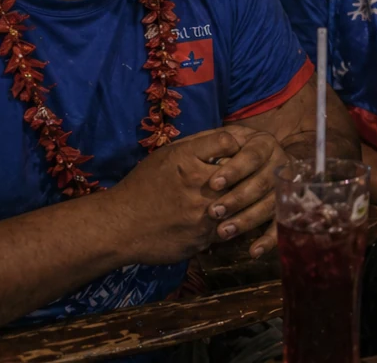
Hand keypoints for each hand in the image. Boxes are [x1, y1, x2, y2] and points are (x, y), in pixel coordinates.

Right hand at [103, 126, 284, 264]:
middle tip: (257, 172)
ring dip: (246, 201)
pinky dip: (234, 223)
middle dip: (250, 174)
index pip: (231, 144)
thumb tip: (233, 137)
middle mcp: (200, 190)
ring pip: (241, 205)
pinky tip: (232, 217)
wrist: (119, 227)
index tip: (243, 149)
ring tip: (248, 196)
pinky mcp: (204, 240)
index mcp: (190, 163)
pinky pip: (229, 229)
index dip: (240, 146)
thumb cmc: (143, 186)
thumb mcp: (168, 155)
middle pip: (242, 176)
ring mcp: (204, 218)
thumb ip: (201, 143)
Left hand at [202, 124, 291, 256]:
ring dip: (247, 220)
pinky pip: (278, 225)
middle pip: (263, 182)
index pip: (253, 155)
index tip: (214, 184)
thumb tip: (220, 147)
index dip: (235, 169)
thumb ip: (215, 143)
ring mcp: (283, 187)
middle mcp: (279, 163)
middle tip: (214, 212)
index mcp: (264, 143)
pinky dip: (268, 240)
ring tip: (223, 232)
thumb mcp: (215, 144)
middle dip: (238, 198)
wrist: (235, 170)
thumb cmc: (217, 156)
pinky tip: (253, 251)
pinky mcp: (283, 210)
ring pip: (270, 205)